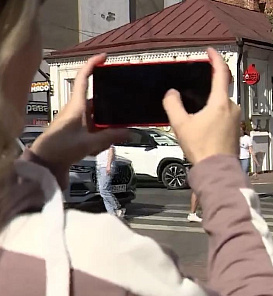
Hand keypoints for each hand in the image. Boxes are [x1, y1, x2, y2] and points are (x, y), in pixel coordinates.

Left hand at [30, 54, 129, 185]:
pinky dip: (101, 137)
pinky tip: (100, 147)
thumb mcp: (88, 143)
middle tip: (123, 115)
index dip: (93, 64)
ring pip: (99, 119)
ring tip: (108, 140)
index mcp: (76, 105)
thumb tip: (130, 131)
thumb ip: (110, 137)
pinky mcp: (77, 131)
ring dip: (106, 129)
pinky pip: (95, 130)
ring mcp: (77, 121)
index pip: (83, 78)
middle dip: (111, 111)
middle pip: (99, 102)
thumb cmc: (61, 147)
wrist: (44, 163)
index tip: (105, 57)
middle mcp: (77, 109)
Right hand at [162, 47, 238, 164]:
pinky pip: (224, 114)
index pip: (222, 72)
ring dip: (209, 103)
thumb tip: (171, 94)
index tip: (209, 51)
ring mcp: (236, 118)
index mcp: (221, 102)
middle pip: (220, 89)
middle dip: (208, 86)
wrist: (218, 170)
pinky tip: (203, 122)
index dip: (215, 58)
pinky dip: (214, 113)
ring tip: (195, 111)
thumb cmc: (203, 149)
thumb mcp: (181, 124)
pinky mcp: (236, 128)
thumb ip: (173, 104)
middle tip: (194, 87)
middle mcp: (232, 107)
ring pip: (221, 103)